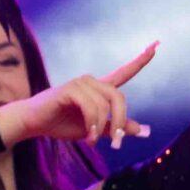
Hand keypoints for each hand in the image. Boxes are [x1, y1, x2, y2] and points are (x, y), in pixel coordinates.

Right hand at [0, 43, 157, 150]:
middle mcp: (92, 82)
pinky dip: (92, 124)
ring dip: (102, 127)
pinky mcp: (70, 89)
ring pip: (105, 105)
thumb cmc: (60, 124)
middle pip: (119, 98)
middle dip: (120, 122)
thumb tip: (144, 130)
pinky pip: (91, 107)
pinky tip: (87, 135)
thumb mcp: (95, 129)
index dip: (140, 61)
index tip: (156, 46)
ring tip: (93, 141)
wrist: (33, 124)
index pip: (124, 73)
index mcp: (99, 89)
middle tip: (115, 142)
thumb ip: (117, 127)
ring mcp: (80, 83)